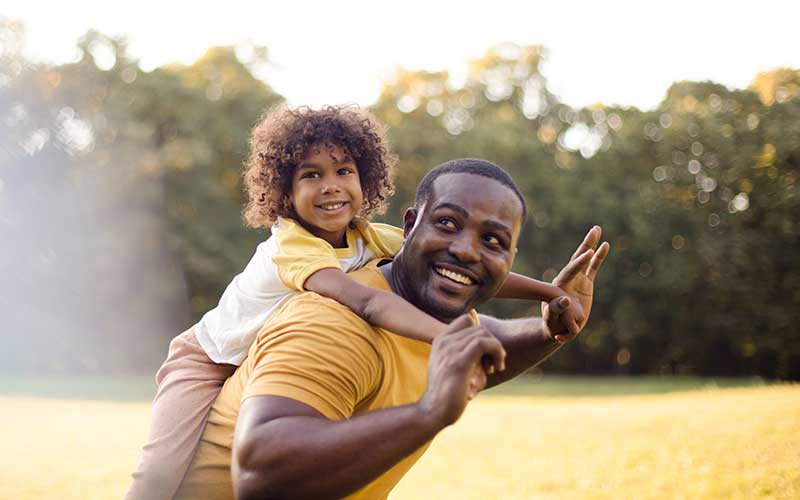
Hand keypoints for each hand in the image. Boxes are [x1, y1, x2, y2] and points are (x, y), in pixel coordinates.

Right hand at [419, 315, 505, 426]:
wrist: (433, 412)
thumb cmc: (449, 394)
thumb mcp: (456, 368)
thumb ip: (469, 353)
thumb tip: (493, 345)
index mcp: (441, 341)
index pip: (466, 320)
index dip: (482, 333)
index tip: (485, 353)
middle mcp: (443, 341)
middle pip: (478, 327)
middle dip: (492, 343)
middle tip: (493, 365)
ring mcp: (450, 349)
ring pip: (483, 333)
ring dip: (496, 349)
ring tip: (496, 368)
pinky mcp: (459, 361)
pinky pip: (484, 342)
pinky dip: (497, 351)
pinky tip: (497, 368)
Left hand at [542, 226, 609, 342]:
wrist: (557, 326)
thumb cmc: (552, 324)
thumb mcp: (552, 318)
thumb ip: (556, 310)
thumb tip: (565, 299)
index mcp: (559, 286)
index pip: (570, 271)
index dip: (579, 263)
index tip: (589, 252)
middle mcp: (568, 278)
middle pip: (577, 258)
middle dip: (585, 245)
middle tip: (594, 231)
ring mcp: (577, 279)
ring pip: (585, 258)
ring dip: (591, 244)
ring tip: (597, 229)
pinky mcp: (586, 282)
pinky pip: (593, 267)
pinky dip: (598, 256)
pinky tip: (605, 245)